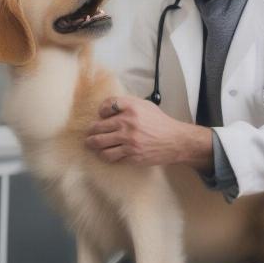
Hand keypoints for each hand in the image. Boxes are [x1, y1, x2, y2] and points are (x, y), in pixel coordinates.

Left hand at [85, 95, 212, 169]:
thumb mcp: (145, 106)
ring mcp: (128, 141)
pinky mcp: (131, 155)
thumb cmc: (160, 122)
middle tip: (89, 134)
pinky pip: (111, 157)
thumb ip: (127, 105)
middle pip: (97, 127)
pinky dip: (106, 155)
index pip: (106, 106)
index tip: (100, 116)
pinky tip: (106, 154)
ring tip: (92, 145)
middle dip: (91, 132)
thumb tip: (108, 109)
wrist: (174, 140)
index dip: (100, 111)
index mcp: (131, 108)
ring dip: (93, 145)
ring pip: (100, 145)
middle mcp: (128, 123)